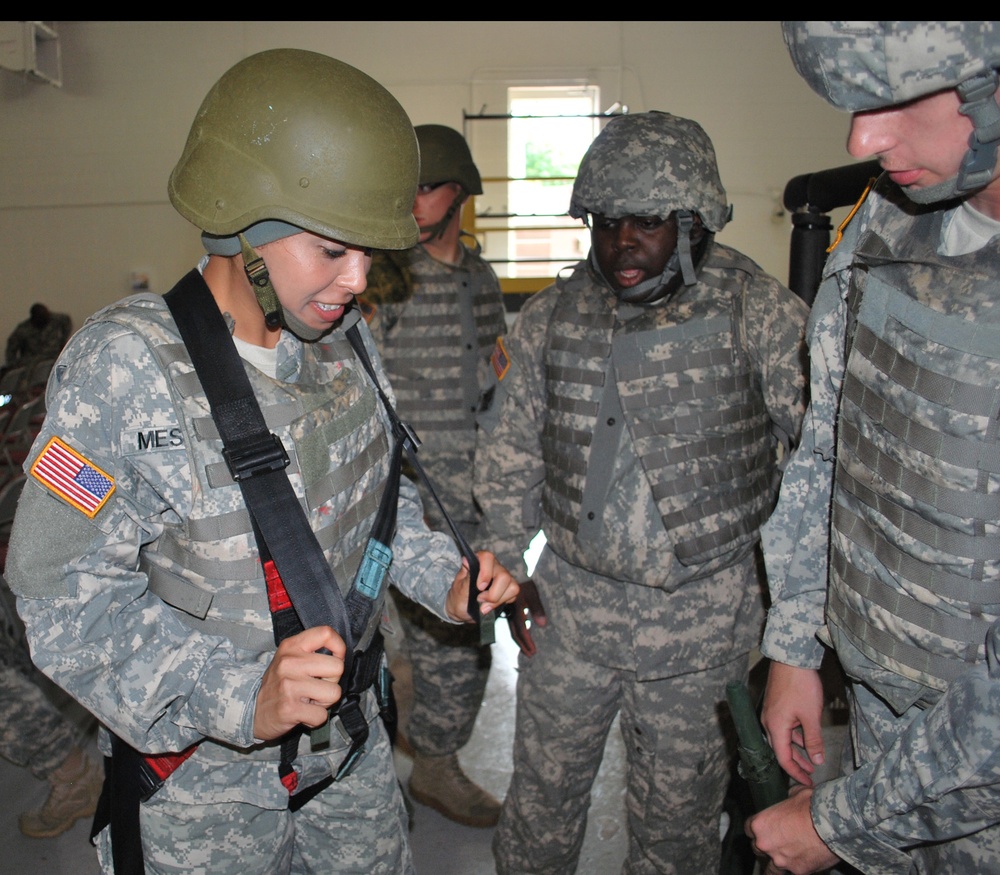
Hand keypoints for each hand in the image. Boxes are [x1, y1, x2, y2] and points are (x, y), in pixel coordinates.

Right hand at [253, 625, 345, 740]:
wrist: (251, 711)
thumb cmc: (278, 684)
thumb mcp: (289, 658)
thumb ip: (311, 652)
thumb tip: (340, 655)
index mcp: (291, 646)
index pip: (326, 633)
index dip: (339, 647)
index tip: (335, 659)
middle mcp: (289, 662)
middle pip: (338, 667)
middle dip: (332, 681)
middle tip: (316, 687)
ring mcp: (289, 685)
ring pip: (334, 693)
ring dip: (325, 702)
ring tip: (309, 700)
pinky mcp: (289, 708)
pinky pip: (321, 715)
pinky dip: (315, 719)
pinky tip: (303, 713)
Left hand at [446, 551, 518, 621]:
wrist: (462, 610)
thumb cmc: (459, 597)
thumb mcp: (460, 589)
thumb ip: (467, 576)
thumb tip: (466, 560)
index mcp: (479, 562)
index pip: (487, 557)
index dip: (486, 572)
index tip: (479, 587)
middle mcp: (493, 567)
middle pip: (503, 576)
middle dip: (492, 594)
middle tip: (479, 600)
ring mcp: (503, 577)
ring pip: (512, 586)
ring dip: (497, 600)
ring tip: (484, 606)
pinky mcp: (509, 588)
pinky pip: (514, 593)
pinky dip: (502, 602)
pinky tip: (491, 605)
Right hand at [508, 579, 546, 656]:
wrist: (513, 568)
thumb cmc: (526, 580)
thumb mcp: (532, 592)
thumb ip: (537, 608)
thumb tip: (542, 624)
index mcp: (518, 607)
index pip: (521, 629)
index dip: (526, 641)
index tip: (532, 652)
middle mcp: (512, 609)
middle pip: (516, 630)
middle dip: (523, 643)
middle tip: (530, 654)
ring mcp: (509, 607)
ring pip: (513, 626)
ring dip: (520, 638)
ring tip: (526, 649)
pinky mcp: (508, 604)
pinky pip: (512, 620)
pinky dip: (517, 629)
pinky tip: (522, 633)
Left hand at [745, 787, 839, 873]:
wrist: (831, 824)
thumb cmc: (811, 805)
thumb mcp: (795, 794)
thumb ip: (786, 799)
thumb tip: (789, 798)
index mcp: (760, 824)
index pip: (749, 829)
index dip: (756, 828)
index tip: (763, 828)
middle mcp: (766, 845)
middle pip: (757, 849)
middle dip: (766, 846)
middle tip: (777, 842)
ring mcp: (781, 860)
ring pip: (771, 869)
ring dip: (776, 863)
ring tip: (784, 859)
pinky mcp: (798, 871)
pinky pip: (793, 871)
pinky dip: (796, 867)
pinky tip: (803, 862)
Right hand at [761, 661, 825, 786]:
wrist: (790, 659)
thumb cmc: (800, 685)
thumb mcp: (811, 716)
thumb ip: (814, 740)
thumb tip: (817, 760)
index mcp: (775, 727)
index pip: (783, 759)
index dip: (795, 773)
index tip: (807, 782)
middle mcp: (768, 722)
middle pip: (780, 750)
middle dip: (796, 763)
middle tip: (810, 774)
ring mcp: (771, 713)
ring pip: (782, 738)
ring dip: (796, 749)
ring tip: (811, 759)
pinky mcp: (775, 705)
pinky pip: (783, 727)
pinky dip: (794, 736)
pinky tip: (805, 737)